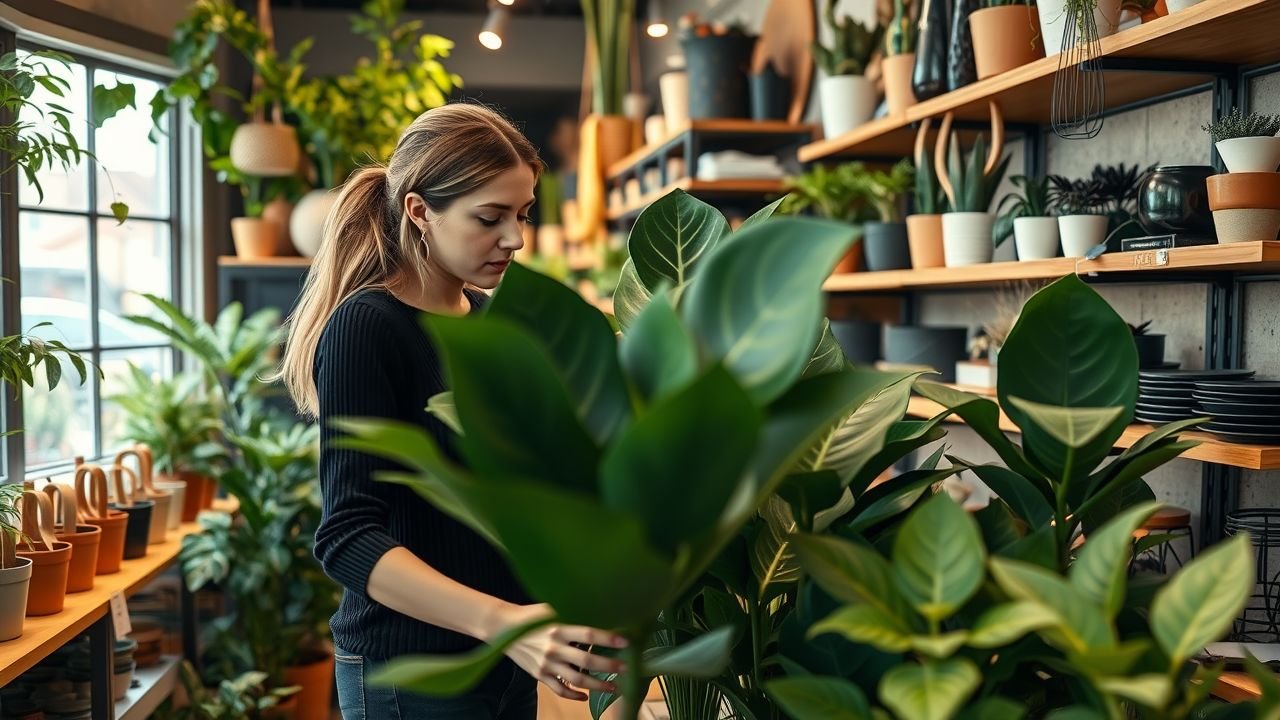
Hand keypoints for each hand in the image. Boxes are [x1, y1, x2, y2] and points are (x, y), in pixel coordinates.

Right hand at [491, 603, 628, 700]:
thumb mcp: (552, 609)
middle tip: (626, 668)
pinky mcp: (539, 675)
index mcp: (558, 628)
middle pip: (586, 660)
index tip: (626, 641)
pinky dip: (574, 695)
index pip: (588, 634)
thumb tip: (601, 610)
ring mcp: (546, 664)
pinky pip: (559, 689)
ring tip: (614, 687)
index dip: (608, 638)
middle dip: (609, 666)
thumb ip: (573, 613)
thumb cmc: (532, 615)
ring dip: (598, 685)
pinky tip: (585, 696)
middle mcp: (553, 648)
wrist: (503, 627)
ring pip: (576, 680)